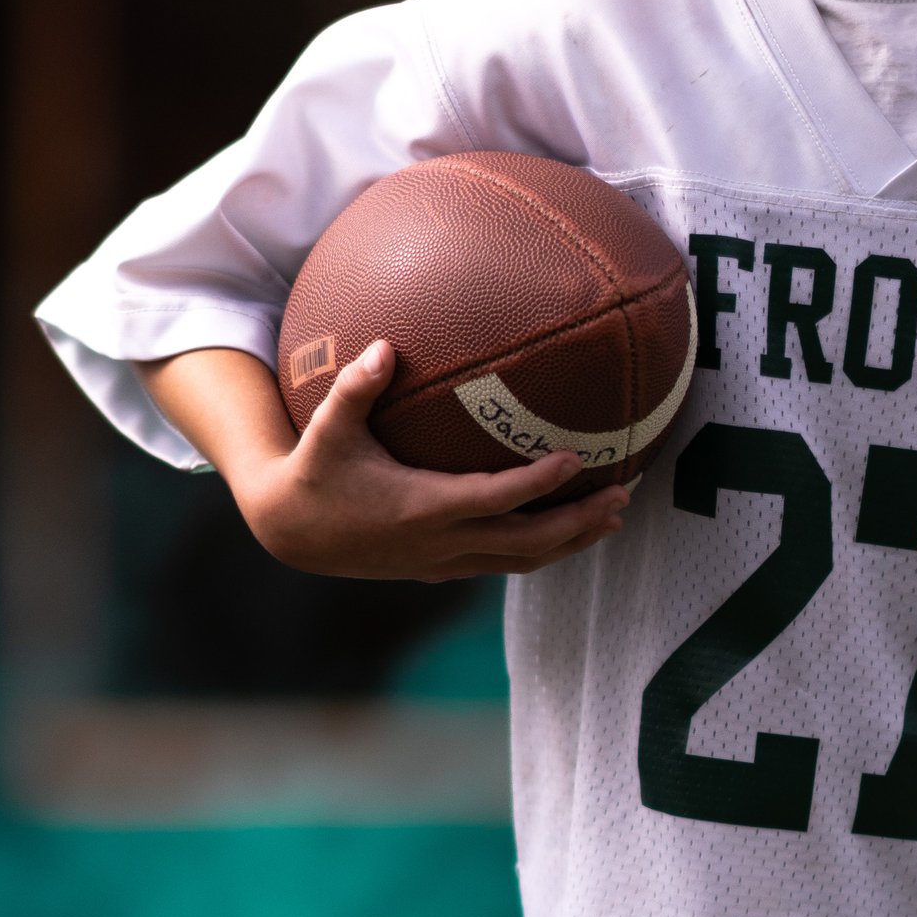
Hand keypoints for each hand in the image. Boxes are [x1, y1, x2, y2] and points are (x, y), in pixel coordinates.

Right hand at [146, 339, 633, 581]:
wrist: (292, 533)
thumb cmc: (314, 472)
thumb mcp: (328, 429)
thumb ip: (357, 387)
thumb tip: (386, 345)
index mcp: (423, 509)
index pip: (497, 499)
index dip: (540, 483)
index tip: (579, 460)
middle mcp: (442, 544)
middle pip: (528, 542)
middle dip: (579, 523)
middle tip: (623, 497)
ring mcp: (444, 563)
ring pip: (522, 562)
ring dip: (571, 542)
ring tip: (613, 518)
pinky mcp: (441, 571)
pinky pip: (503, 565)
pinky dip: (541, 551)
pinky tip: (567, 530)